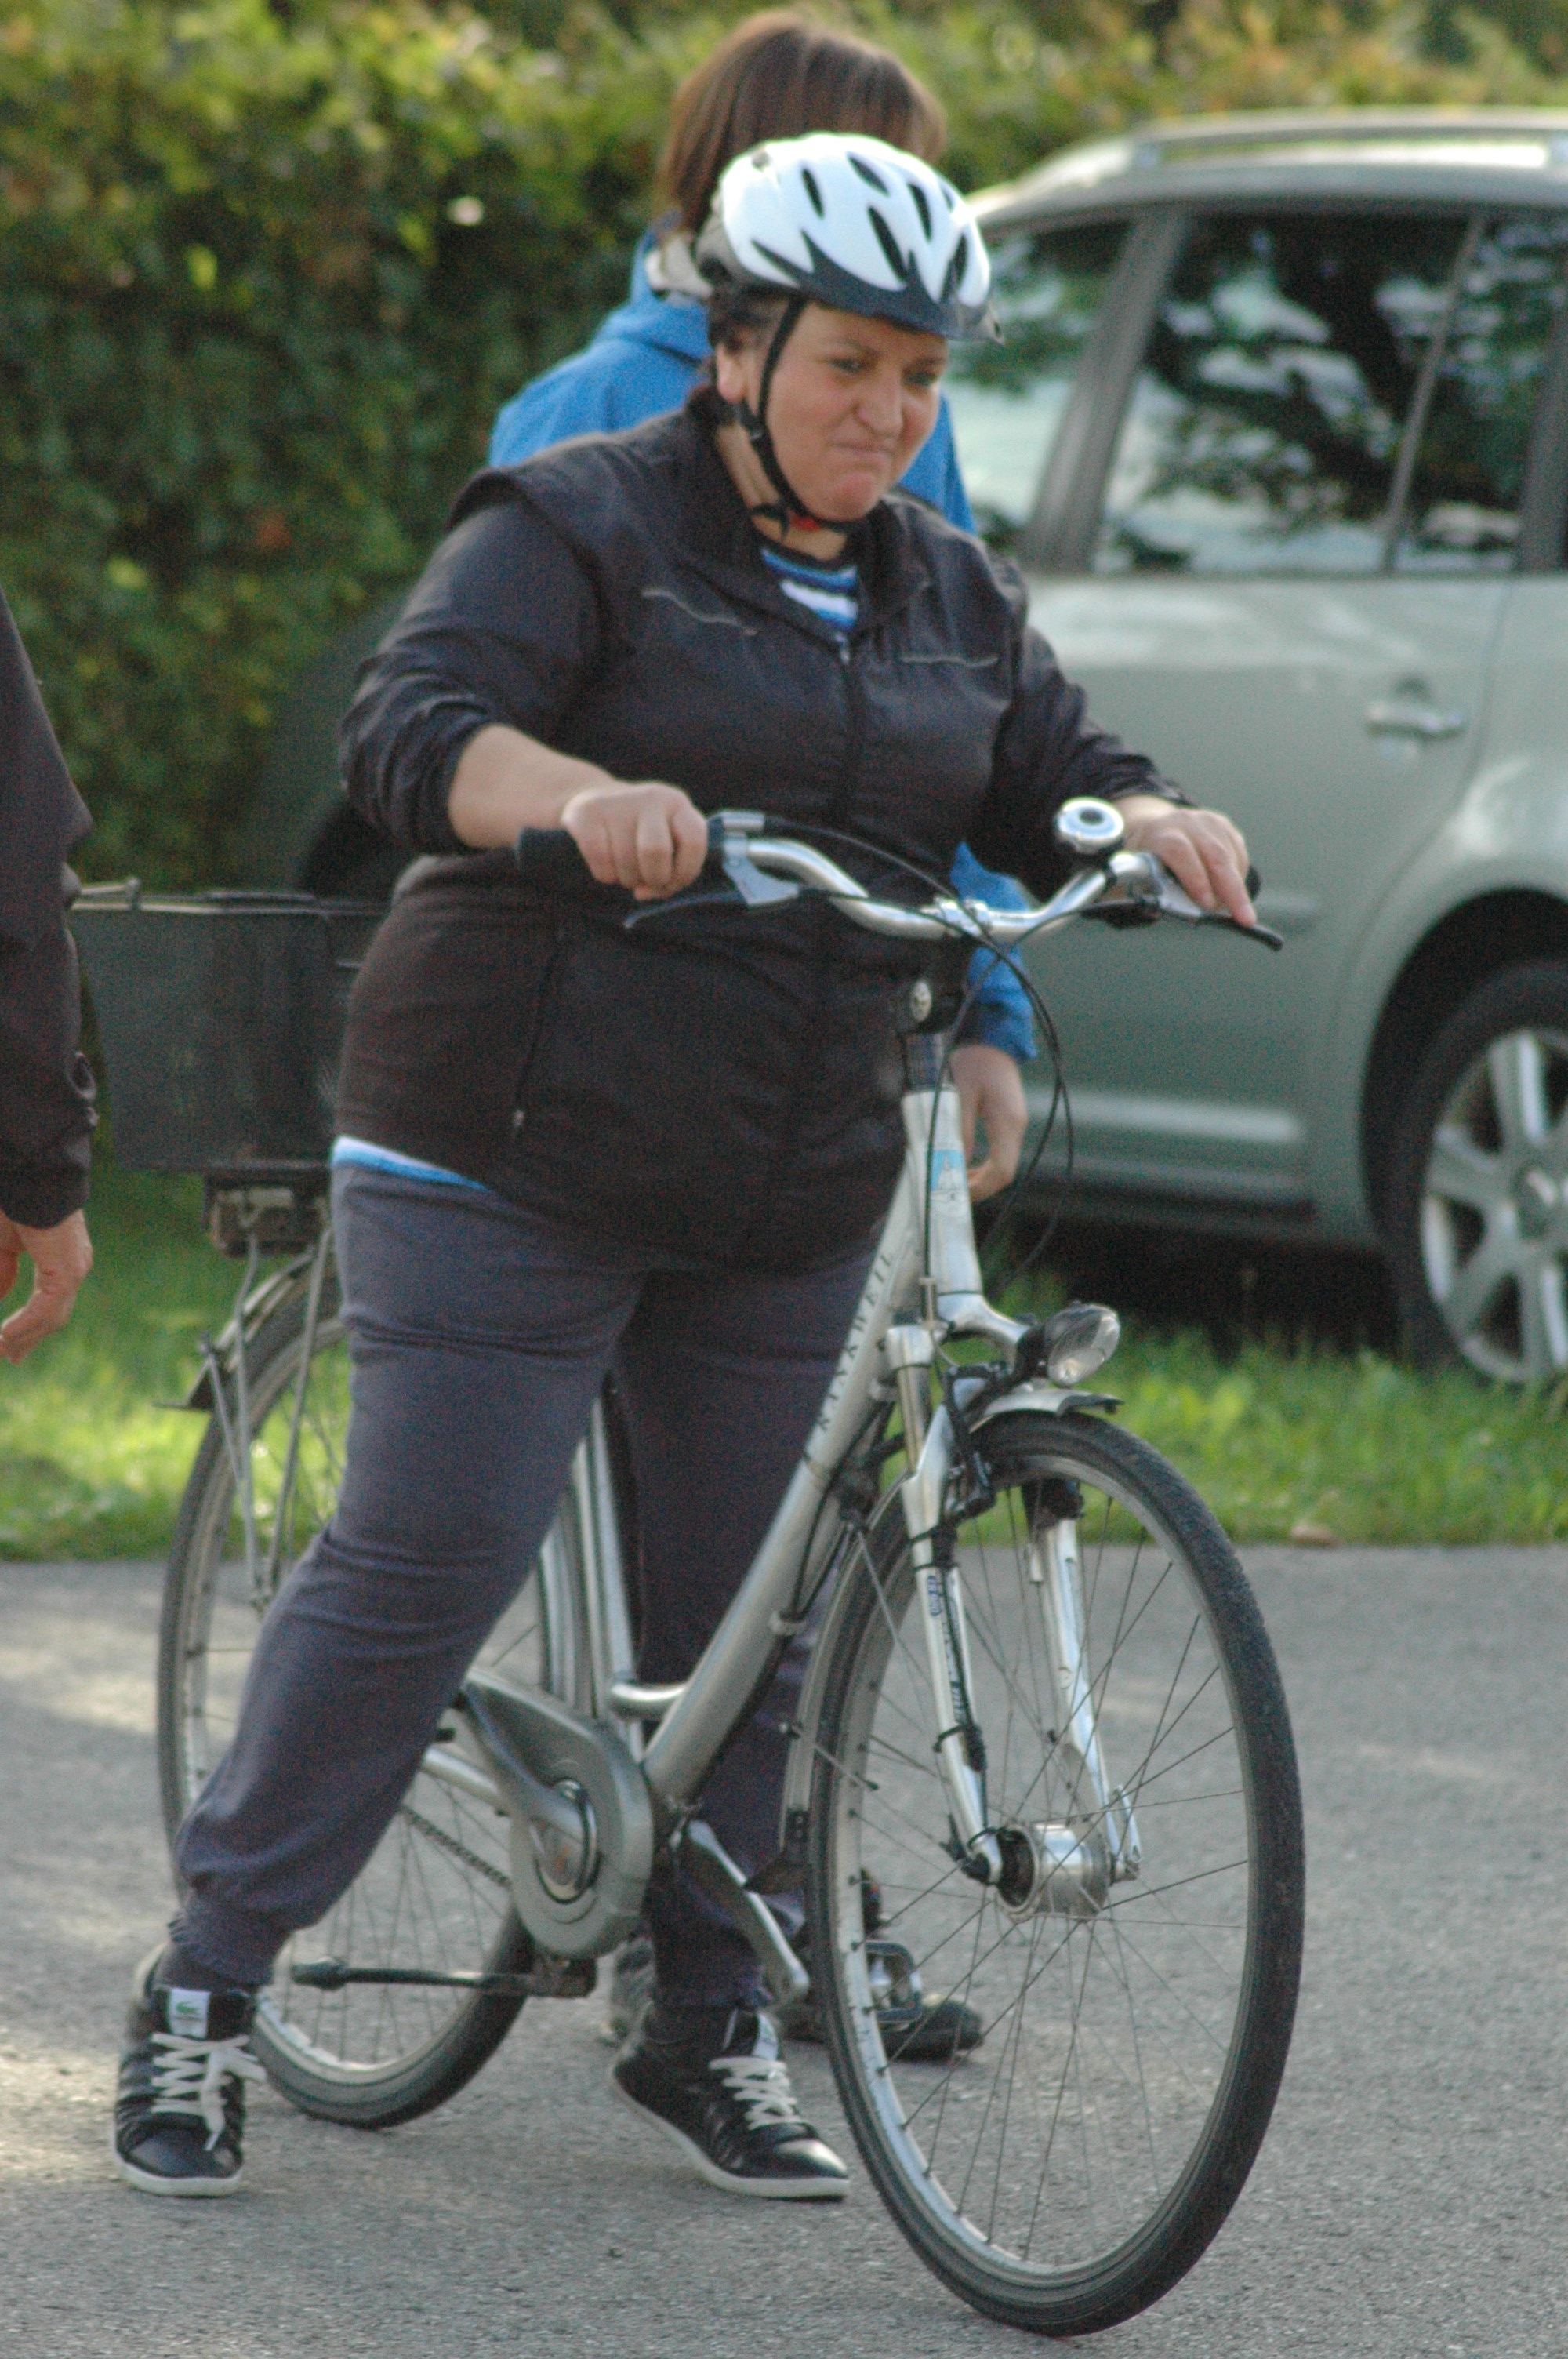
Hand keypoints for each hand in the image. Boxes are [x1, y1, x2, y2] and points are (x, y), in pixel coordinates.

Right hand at [0, 1208, 92, 1363]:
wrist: (30, 1176)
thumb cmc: (15, 1200)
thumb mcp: (3, 1245)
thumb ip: (1, 1273)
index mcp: (62, 1259)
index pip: (49, 1302)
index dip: (30, 1324)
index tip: (10, 1342)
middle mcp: (74, 1267)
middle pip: (53, 1316)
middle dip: (30, 1338)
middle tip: (9, 1357)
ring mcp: (74, 1270)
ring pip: (50, 1317)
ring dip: (24, 1336)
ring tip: (1, 1350)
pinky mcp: (67, 1271)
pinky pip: (45, 1309)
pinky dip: (25, 1325)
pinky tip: (4, 1336)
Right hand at [560, 781, 708, 900]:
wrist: (596, 802)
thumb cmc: (641, 836)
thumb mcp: (667, 848)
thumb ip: (670, 876)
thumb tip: (643, 892)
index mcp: (678, 805)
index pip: (693, 841)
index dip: (685, 872)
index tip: (672, 882)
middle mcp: (652, 797)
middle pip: (656, 851)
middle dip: (653, 878)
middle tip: (646, 880)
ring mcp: (618, 802)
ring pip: (626, 860)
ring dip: (627, 879)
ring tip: (626, 870)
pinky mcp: (587, 811)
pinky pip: (600, 859)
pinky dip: (606, 875)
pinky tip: (607, 867)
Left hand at [951, 1043, 1027, 1203]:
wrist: (992, 1039)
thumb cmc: (974, 1061)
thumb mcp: (959, 1095)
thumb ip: (958, 1130)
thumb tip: (951, 1164)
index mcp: (1007, 1122)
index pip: (1001, 1170)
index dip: (980, 1188)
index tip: (956, 1193)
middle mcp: (1016, 1128)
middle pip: (1003, 1173)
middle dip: (978, 1188)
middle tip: (950, 1192)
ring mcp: (1014, 1126)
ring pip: (1002, 1166)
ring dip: (979, 1179)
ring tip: (953, 1181)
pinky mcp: (1008, 1123)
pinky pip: (999, 1154)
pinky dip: (982, 1166)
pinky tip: (963, 1165)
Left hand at [1116, 796, 1254, 927]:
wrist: (1155, 830)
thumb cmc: (1146, 861)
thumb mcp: (1138, 876)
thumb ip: (1151, 893)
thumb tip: (1168, 912)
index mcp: (1159, 834)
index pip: (1180, 852)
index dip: (1195, 879)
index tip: (1207, 905)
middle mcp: (1185, 822)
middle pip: (1215, 856)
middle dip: (1232, 891)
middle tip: (1244, 918)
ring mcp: (1208, 822)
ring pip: (1231, 857)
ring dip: (1236, 888)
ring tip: (1234, 911)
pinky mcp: (1224, 827)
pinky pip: (1239, 855)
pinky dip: (1239, 878)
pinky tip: (1233, 892)